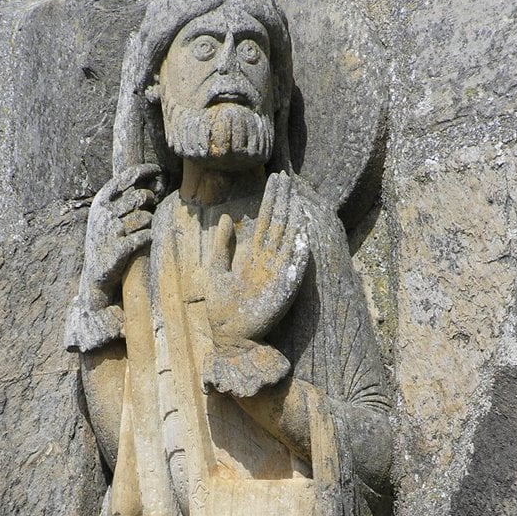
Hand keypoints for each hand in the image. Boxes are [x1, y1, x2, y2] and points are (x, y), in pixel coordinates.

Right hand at [80, 163, 162, 306]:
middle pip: (140, 197)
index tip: (157, 169)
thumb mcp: (105, 215)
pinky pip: (145, 236)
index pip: (124, 178)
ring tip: (141, 229)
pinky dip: (148, 238)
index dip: (143, 171)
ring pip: (146, 217)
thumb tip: (150, 184)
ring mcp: (111, 231)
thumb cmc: (106, 240)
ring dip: (149, 223)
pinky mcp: (120, 249)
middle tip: (150, 206)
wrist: (96, 273)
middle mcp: (104, 213)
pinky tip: (145, 241)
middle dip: (150, 200)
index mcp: (100, 201)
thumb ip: (122, 199)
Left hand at [207, 171, 309, 340]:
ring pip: (286, 240)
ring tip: (294, 196)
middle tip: (284, 177)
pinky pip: (293, 268)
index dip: (270, 200)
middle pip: (278, 224)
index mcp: (254, 257)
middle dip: (281, 201)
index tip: (274, 178)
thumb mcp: (215, 272)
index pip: (265, 221)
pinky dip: (298, 252)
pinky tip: (301, 233)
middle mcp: (268, 262)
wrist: (230, 338)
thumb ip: (221, 246)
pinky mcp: (281, 290)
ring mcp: (277, 275)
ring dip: (291, 219)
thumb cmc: (222, 310)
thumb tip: (224, 218)